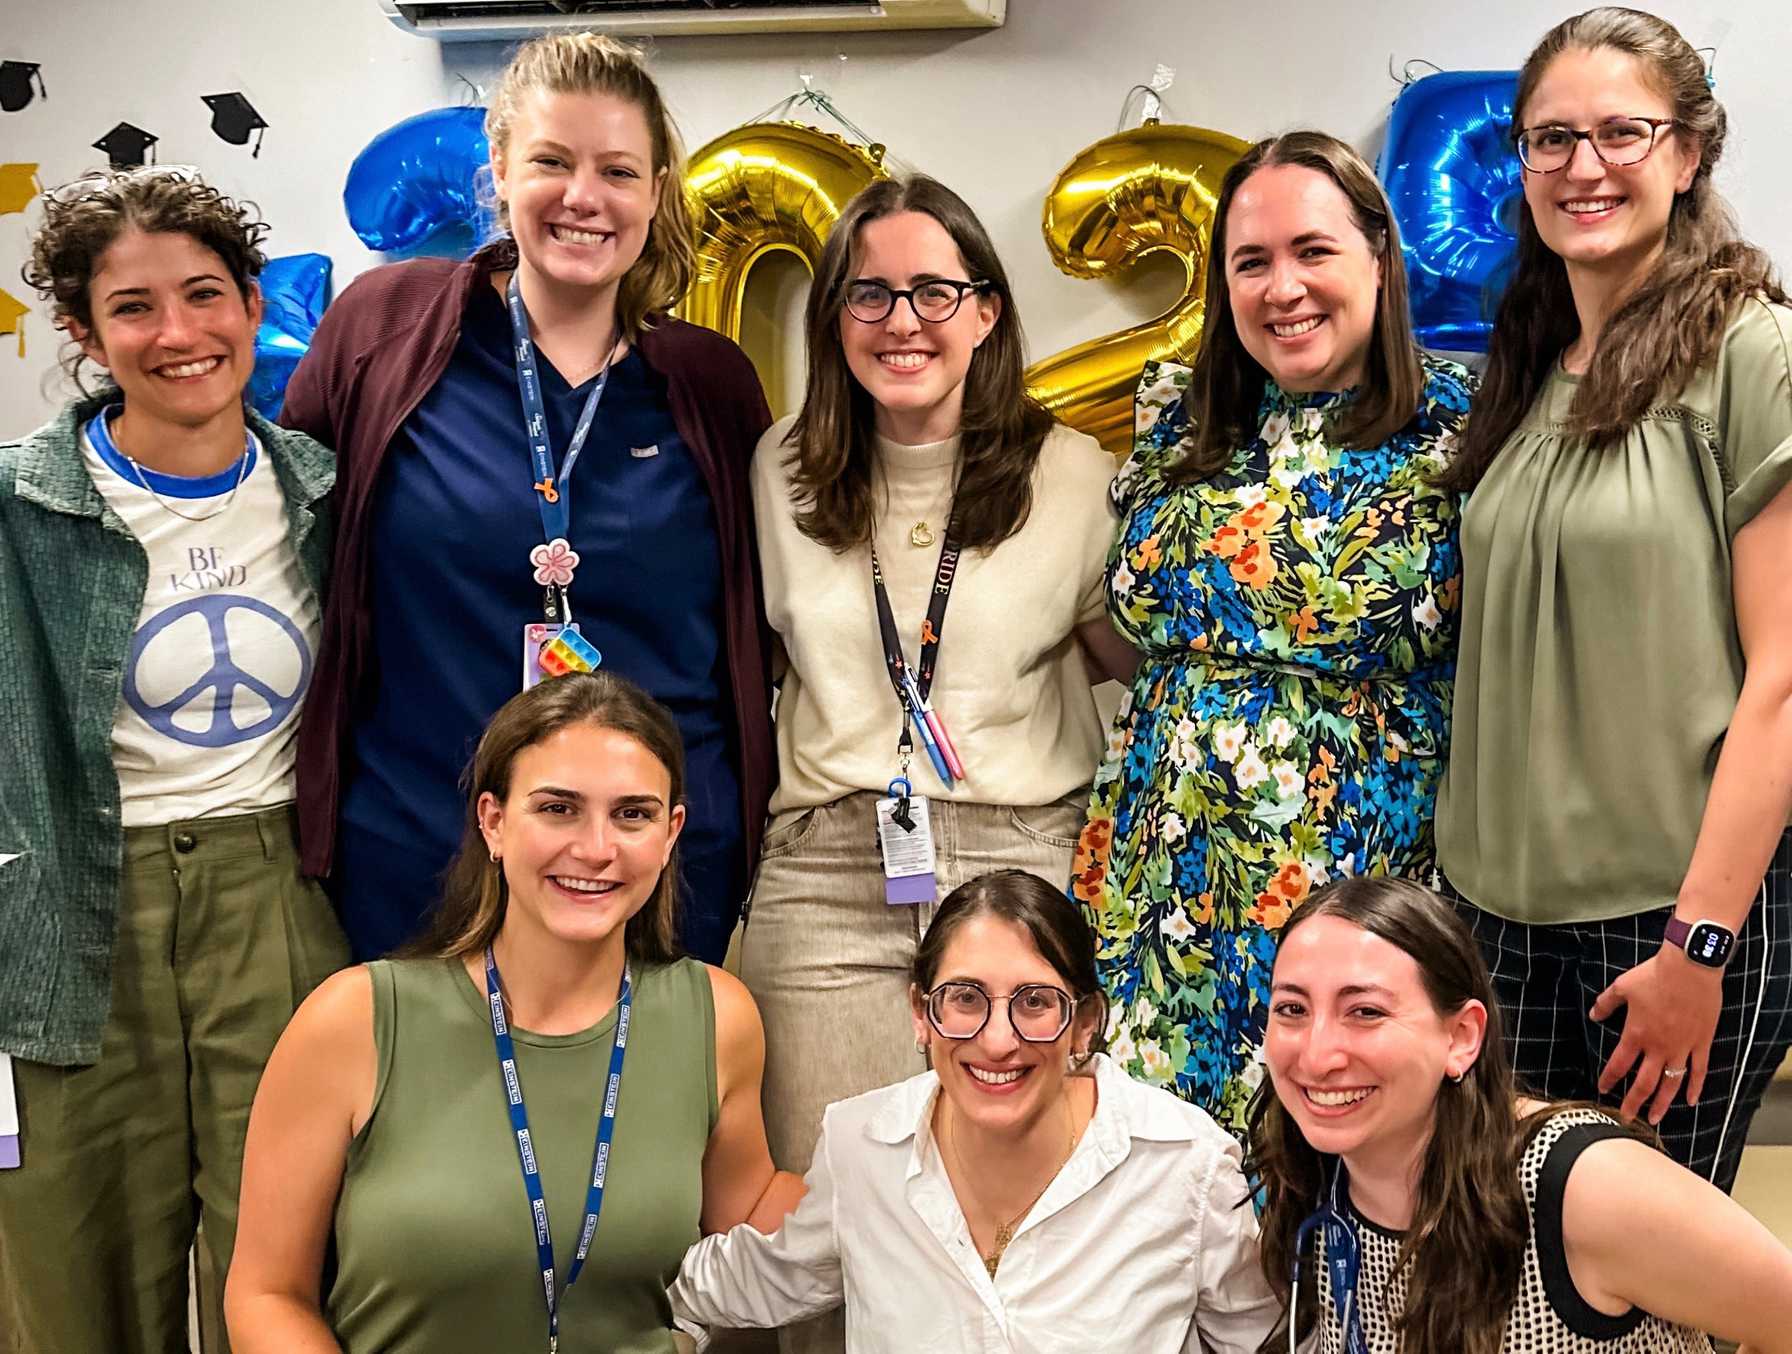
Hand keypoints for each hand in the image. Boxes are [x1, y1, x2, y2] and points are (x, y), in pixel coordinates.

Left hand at [1589, 946, 1723, 1123]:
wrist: (1689, 968)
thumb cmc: (1654, 975)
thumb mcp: (1622, 986)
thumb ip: (1606, 1004)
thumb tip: (1593, 1015)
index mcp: (1636, 1034)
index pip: (1619, 1065)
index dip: (1609, 1079)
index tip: (1602, 1090)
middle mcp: (1658, 1046)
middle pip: (1644, 1083)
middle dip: (1634, 1102)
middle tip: (1627, 1118)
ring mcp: (1682, 1047)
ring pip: (1671, 1083)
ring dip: (1662, 1103)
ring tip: (1655, 1118)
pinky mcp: (1701, 1043)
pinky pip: (1698, 1071)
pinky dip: (1694, 1087)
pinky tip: (1690, 1101)